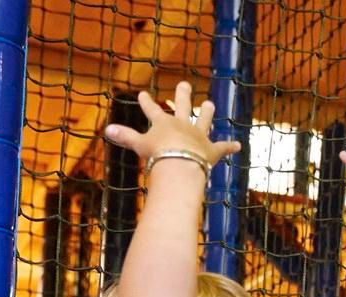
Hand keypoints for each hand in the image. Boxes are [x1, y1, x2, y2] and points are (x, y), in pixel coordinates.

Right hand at [103, 82, 241, 171]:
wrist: (179, 164)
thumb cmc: (157, 155)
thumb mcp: (139, 145)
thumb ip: (125, 137)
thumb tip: (106, 130)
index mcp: (163, 123)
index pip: (152, 110)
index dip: (147, 102)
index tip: (143, 93)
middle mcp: (182, 125)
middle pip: (182, 106)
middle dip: (183, 95)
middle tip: (185, 83)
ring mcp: (198, 136)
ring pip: (204, 121)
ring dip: (206, 113)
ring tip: (210, 103)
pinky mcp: (211, 150)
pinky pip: (222, 148)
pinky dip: (230, 147)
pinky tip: (239, 145)